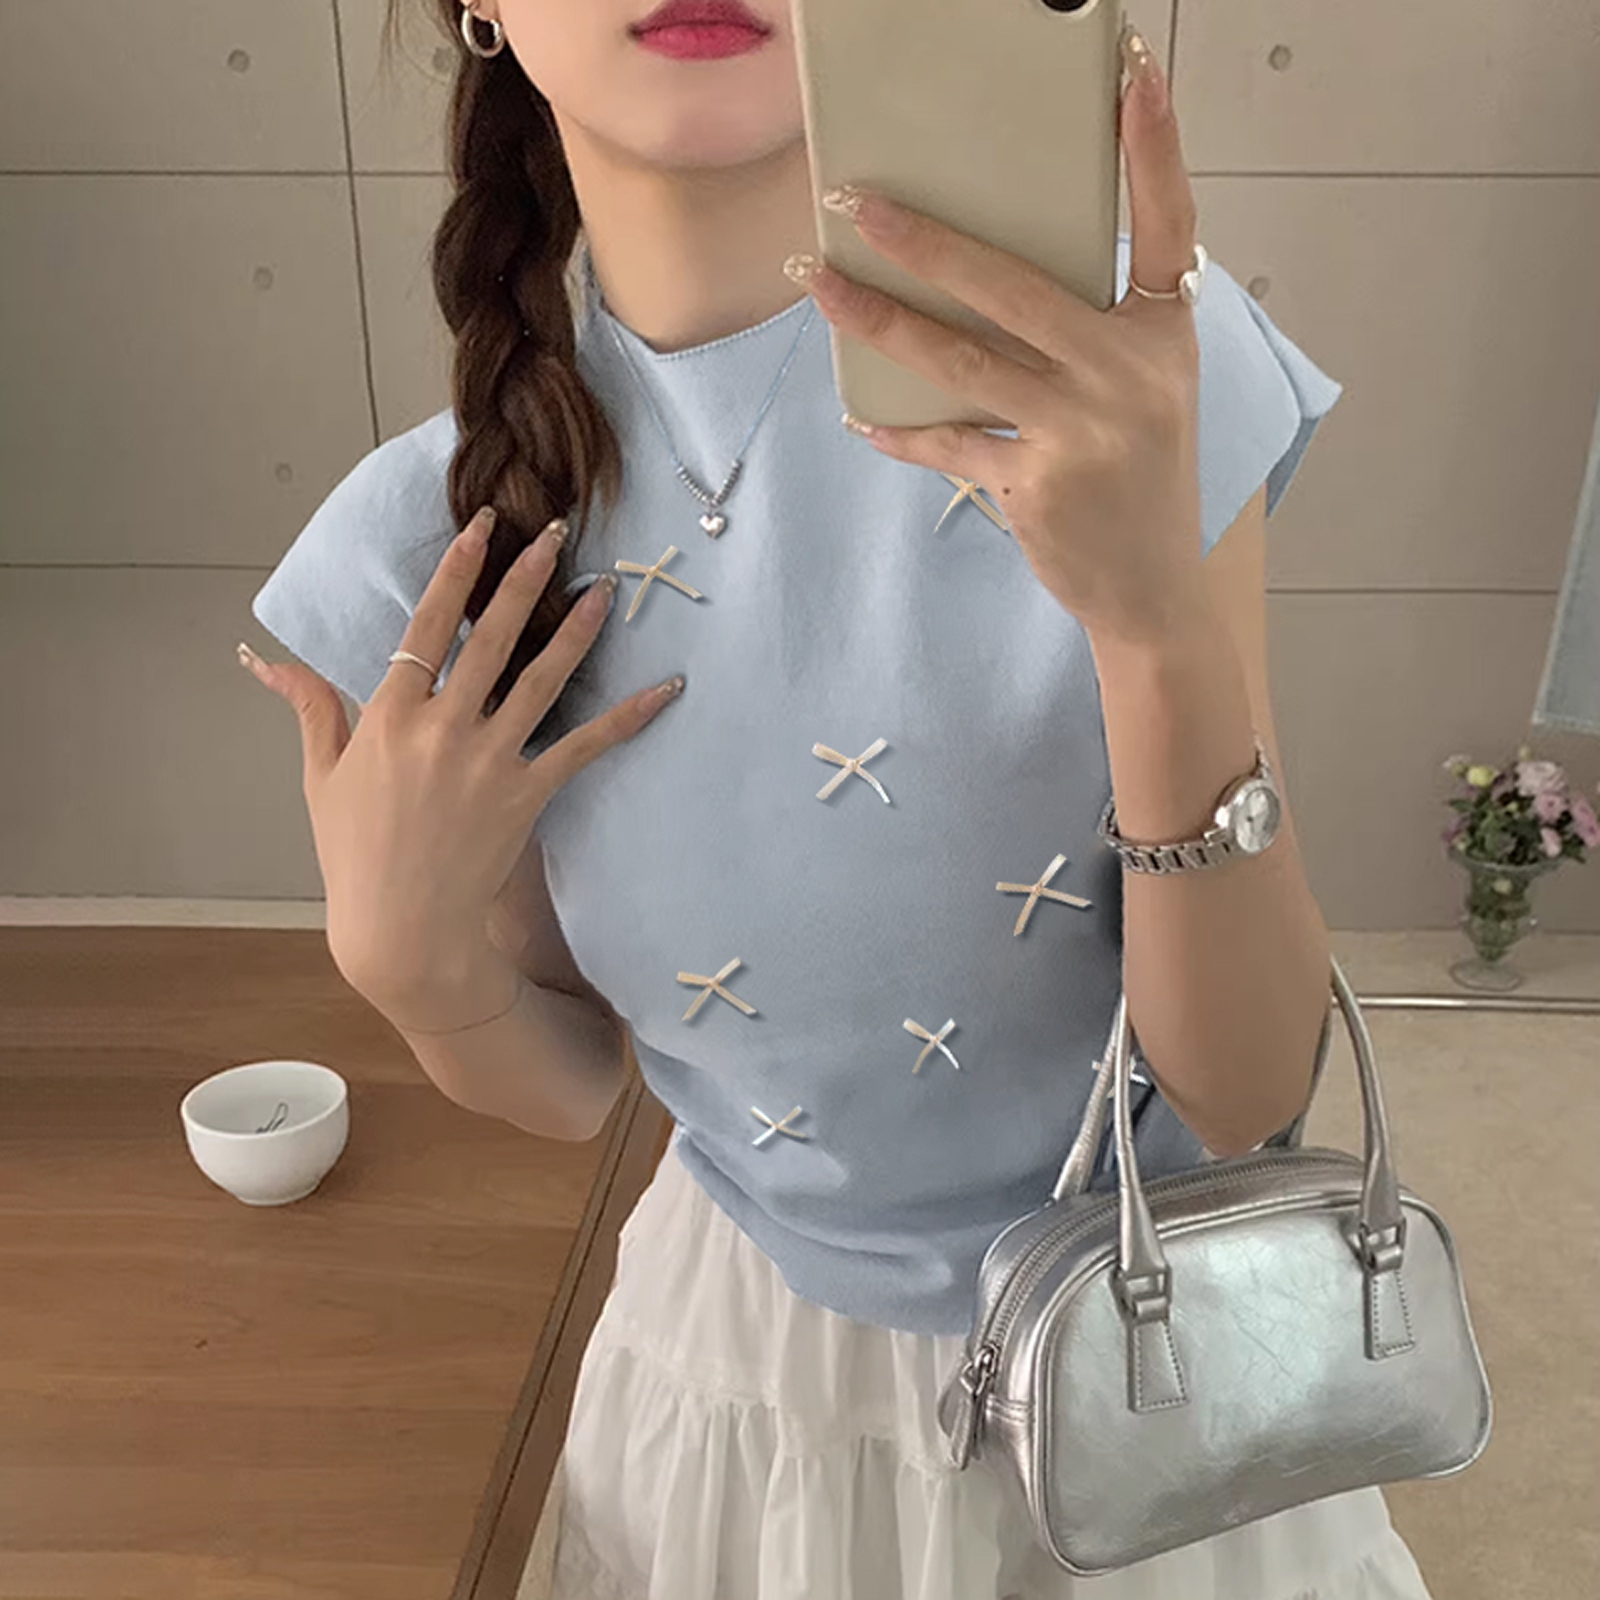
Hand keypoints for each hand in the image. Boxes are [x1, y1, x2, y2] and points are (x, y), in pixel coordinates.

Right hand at [243, 507, 682, 1023]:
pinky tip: (666, 691)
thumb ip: (309, 708)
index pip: (425, 627)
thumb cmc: (355, 855)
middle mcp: (441, 728)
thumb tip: (265, 658)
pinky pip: (584, 747)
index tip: (483, 528)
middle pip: (491, 637)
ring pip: (541, 680)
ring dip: (577, 631)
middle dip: (525, 579)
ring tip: (607, 591)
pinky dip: (627, 718)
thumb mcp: (321, 776)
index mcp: (389, 716)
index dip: (457, 572)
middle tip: (556, 533)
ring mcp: (487, 760)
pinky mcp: (526, 795)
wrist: (401, 929)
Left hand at [792, 26, 1207, 648]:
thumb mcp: (1145, 390)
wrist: (1154, 589)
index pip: (1166, 224)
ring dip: (879, 320)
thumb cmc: (1142, 480)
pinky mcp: (1037, 484)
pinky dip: (902, 431)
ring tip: (820, 283)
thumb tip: (986, 279)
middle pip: (1015, 286)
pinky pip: (950, 443)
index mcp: (1165, 335)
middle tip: (855, 202)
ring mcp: (1083, 431)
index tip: (1132, 70)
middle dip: (926, 240)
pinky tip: (860, 416)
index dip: (1153, 148)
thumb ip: (1094, 331)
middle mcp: (1129, 373)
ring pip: (962, 359)